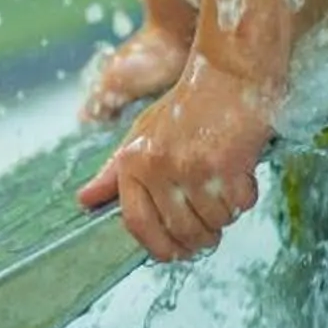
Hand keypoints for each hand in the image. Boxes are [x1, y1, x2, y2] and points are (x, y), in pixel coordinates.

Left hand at [74, 52, 279, 260]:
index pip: (137, 222)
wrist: (229, 74)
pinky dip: (244, 199)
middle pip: (180, 231)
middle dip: (199, 239)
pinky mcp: (228, 167)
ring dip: (224, 217)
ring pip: (213, 222)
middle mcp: (161, 167)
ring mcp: (195, 168)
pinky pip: (239, 206)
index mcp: (135, 162)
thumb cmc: (187, 105)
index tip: (172, 253)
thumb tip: (84, 200)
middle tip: (210, 231)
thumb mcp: (142, 133)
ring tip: (224, 192)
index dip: (156, 246)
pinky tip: (240, 177)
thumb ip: (115, 171)